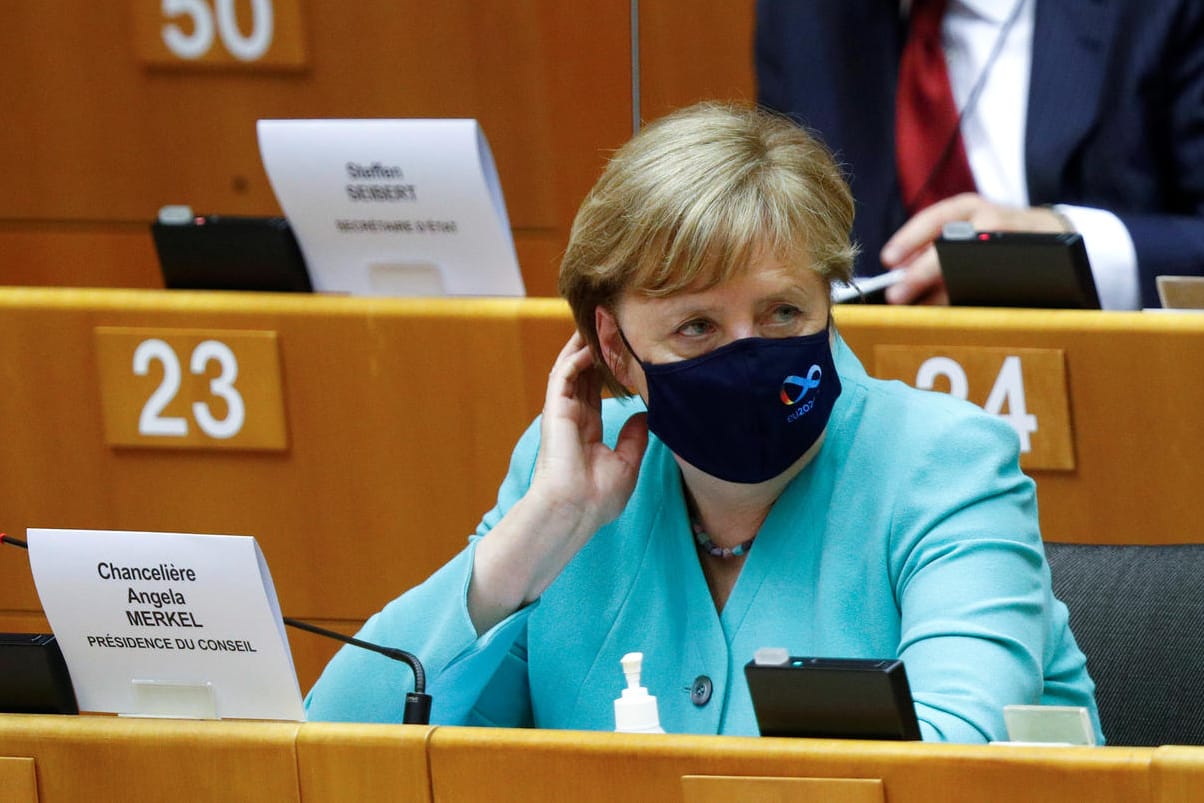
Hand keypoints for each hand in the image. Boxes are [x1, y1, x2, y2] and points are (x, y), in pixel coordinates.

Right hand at [468, 332, 647, 632]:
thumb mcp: (626, 464)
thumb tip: (644, 415)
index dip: (610, 368)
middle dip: (598, 347)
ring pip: (573, 367)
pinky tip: (592, 339)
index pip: (598, 390)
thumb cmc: (598, 499)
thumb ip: (634, 438)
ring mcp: (562, 411)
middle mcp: (573, 417)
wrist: (575, 511)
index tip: (625, 349)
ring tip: (601, 319)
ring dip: (585, 343)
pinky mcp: (555, 409)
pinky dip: (577, 354)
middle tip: (612, 322)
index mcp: (587, 430)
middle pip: (585, 372)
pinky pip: (564, 373)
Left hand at [879, 193, 1071, 304]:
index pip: (932, 218)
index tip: (887, 260)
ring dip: (943, 291)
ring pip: (972, 264)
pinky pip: (998, 280)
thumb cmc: (994, 237)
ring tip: (922, 308)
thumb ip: (933, 253)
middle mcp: (989, 216)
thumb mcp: (964, 233)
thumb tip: (897, 280)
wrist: (1054, 233)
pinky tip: (956, 309)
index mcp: (967, 207)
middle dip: (919, 273)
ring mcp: (1011, 237)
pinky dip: (974, 296)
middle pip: (949, 244)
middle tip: (896, 295)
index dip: (907, 239)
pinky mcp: (1031, 257)